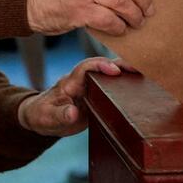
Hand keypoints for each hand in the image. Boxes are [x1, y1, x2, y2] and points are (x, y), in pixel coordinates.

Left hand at [17, 57, 137, 136]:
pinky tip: (138, 84)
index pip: (85, 68)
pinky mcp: (94, 96)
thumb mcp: (47, 118)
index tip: (115, 71)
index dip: (100, 66)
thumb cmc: (42, 116)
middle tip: (138, 67)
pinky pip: (110, 86)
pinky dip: (123, 82)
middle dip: (119, 64)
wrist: (39, 117)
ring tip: (144, 73)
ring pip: (107, 74)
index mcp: (69, 83)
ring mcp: (89, 88)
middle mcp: (81, 81)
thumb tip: (74, 113)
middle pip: (101, 65)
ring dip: (124, 71)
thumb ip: (60, 115)